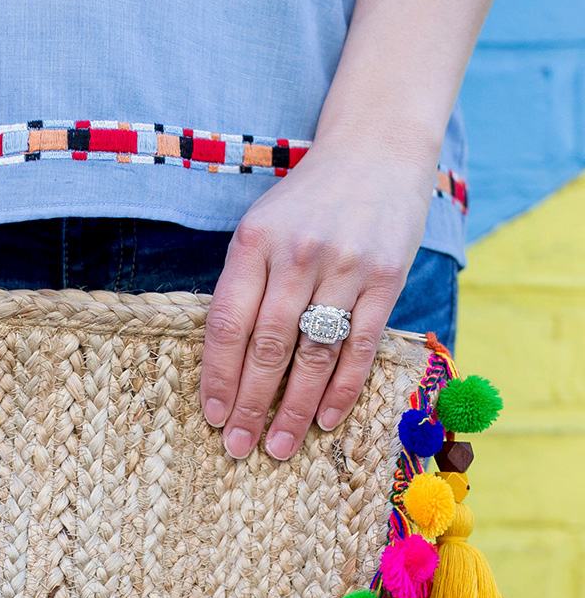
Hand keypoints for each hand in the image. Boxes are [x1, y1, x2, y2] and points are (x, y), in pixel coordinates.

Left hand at [200, 147, 432, 459]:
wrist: (377, 149)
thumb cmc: (308, 199)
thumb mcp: (262, 226)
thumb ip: (245, 282)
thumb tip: (226, 361)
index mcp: (255, 241)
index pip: (228, 322)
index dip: (218, 375)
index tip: (211, 415)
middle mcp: (298, 254)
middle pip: (267, 346)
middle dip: (250, 405)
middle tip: (237, 448)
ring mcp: (345, 266)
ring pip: (313, 354)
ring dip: (294, 409)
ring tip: (277, 447)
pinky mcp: (386, 277)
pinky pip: (358, 346)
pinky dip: (341, 389)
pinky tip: (326, 421)